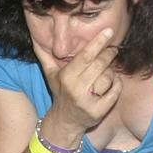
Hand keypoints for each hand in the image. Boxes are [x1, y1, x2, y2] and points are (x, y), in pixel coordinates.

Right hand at [32, 28, 121, 144]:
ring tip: (108, 70)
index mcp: (66, 77)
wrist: (65, 121)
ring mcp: (88, 101)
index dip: (98, 42)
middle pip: (99, 64)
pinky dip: (117, 84)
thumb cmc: (60, 93)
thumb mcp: (50, 75)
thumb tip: (35, 39)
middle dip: (109, 54)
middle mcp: (76, 89)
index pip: (85, 55)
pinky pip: (115, 91)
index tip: (109, 31)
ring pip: (108, 77)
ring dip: (112, 71)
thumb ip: (45, 56)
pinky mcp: (98, 111)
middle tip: (112, 50)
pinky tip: (113, 82)